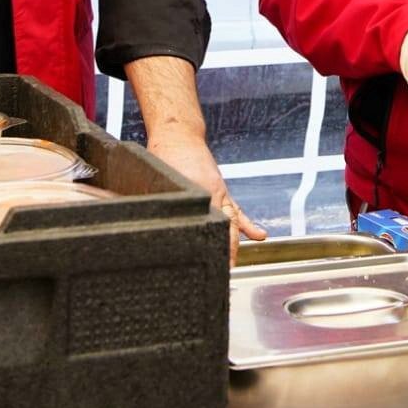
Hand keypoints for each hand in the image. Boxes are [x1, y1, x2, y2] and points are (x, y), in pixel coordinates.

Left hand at [148, 127, 266, 261]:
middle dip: (225, 252)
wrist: (179, 135)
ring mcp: (220, 193)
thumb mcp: (158, 180)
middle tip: (224, 272)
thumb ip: (159, 201)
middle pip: (224, 228)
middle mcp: (213, 195)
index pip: (205, 225)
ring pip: (232, 222)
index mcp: (199, 193)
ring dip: (235, 244)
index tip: (208, 264)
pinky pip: (236, 211)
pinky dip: (247, 225)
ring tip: (235, 265)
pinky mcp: (221, 191)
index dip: (208, 245)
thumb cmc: (166, 155)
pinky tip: (258, 236)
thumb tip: (149, 221)